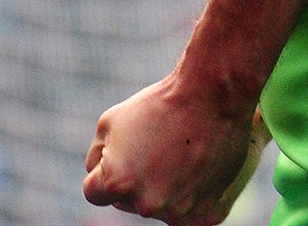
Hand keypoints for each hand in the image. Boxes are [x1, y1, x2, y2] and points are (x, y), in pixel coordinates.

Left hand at [82, 74, 266, 225]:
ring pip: (162, 207)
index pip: (96, 192)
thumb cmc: (160, 104)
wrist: (212, 95)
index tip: (127, 150)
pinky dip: (195, 196)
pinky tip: (200, 169)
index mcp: (118, 184)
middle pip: (131, 201)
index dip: (107, 168)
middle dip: (138, 179)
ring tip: (183, 153)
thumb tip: (96, 174)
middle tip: (159, 147)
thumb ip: (96, 156)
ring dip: (167, 188)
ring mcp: (179, 213)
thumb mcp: (110, 121)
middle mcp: (147, 205)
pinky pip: (192, 212)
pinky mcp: (207, 215)